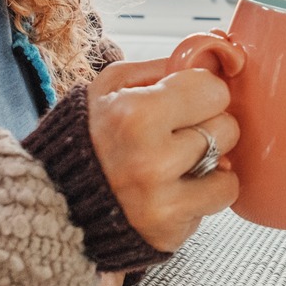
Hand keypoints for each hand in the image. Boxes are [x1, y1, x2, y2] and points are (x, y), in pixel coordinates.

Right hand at [87, 57, 240, 250]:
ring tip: (176, 162)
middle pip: (227, 128)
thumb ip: (164, 66)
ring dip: (210, 164)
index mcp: (135, 115)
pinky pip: (218, 201)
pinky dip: (205, 193)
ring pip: (229, 169)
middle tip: (177, 133)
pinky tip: (177, 187)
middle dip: (208, 126)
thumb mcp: (112, 86)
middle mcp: (150, 161)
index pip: (214, 90)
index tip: (184, 100)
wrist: (57, 198)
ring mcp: (161, 202)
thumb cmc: (89, 136)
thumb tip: (216, 53)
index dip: (201, 92)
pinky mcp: (169, 231)